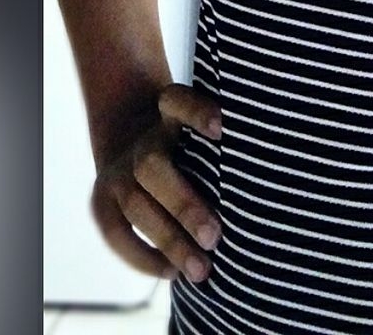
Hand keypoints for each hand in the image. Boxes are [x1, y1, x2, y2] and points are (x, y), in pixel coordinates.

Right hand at [91, 83, 223, 282]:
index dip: (197, 113)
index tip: (223, 128)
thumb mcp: (202, 126)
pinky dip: (141, 257)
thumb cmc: (189, 140)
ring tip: (202, 270)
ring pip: (136, 205)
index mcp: (169, 112)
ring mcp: (117, 171)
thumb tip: (271, 176)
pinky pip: (115, 232)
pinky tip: (171, 272)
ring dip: (169, 241)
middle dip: (183, 205)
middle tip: (216, 237)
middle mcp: (141, 140)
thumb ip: (227, 142)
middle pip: (152, 166)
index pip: (177, 101)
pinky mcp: (101, 200)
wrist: (129, 138)